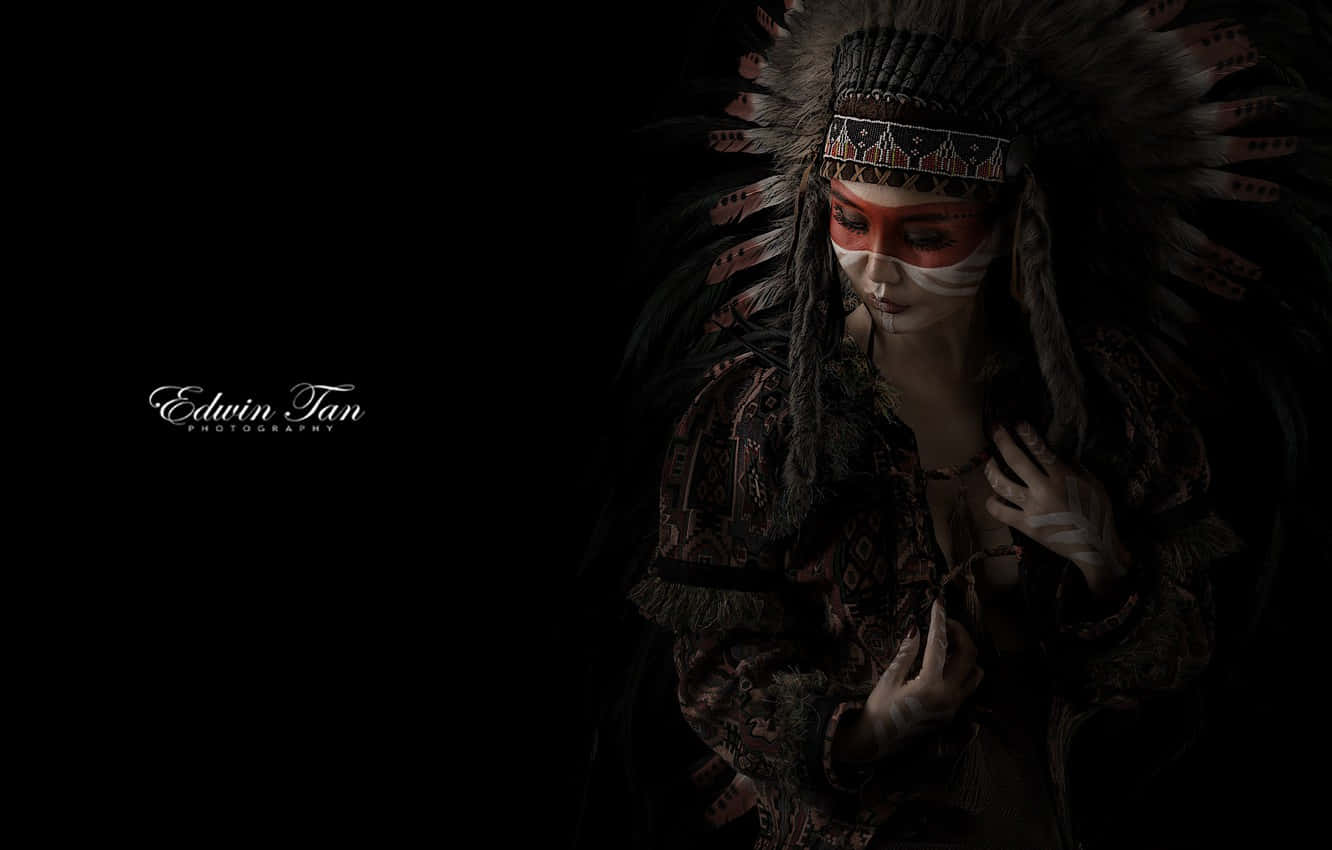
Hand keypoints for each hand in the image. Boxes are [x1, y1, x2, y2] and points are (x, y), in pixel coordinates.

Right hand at [838, 599, 982, 762]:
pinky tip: (946, 664)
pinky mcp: (952, 714)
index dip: (939, 621)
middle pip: (968, 656)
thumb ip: (907, 653)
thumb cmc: (879, 709)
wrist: (877, 742)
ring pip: (975, 673)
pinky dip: (963, 670)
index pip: (940, 645)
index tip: (938, 604)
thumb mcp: (889, 678)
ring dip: (966, 653)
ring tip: (948, 643)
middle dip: (959, 633)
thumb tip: (916, 629)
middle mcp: (948, 696)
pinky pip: (968, 687)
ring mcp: (953, 707)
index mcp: (930, 685)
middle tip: (944, 623)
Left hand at [983, 421, 1130, 592]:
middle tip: (997, 430)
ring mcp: (1032, 508)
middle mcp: (1044, 490)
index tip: (1018, 424)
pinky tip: (992, 496)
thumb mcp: (1094, 485)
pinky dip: (992, 503)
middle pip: (1016, 460)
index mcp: (1062, 478)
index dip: (1027, 435)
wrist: (1094, 547)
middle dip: (1004, 441)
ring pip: (1002, 484)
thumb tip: (1059, 453)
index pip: (1040, 450)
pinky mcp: (1025, 526)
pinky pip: (1000, 512)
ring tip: (990, 462)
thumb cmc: (1097, 514)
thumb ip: (1076, 468)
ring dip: (992, 470)